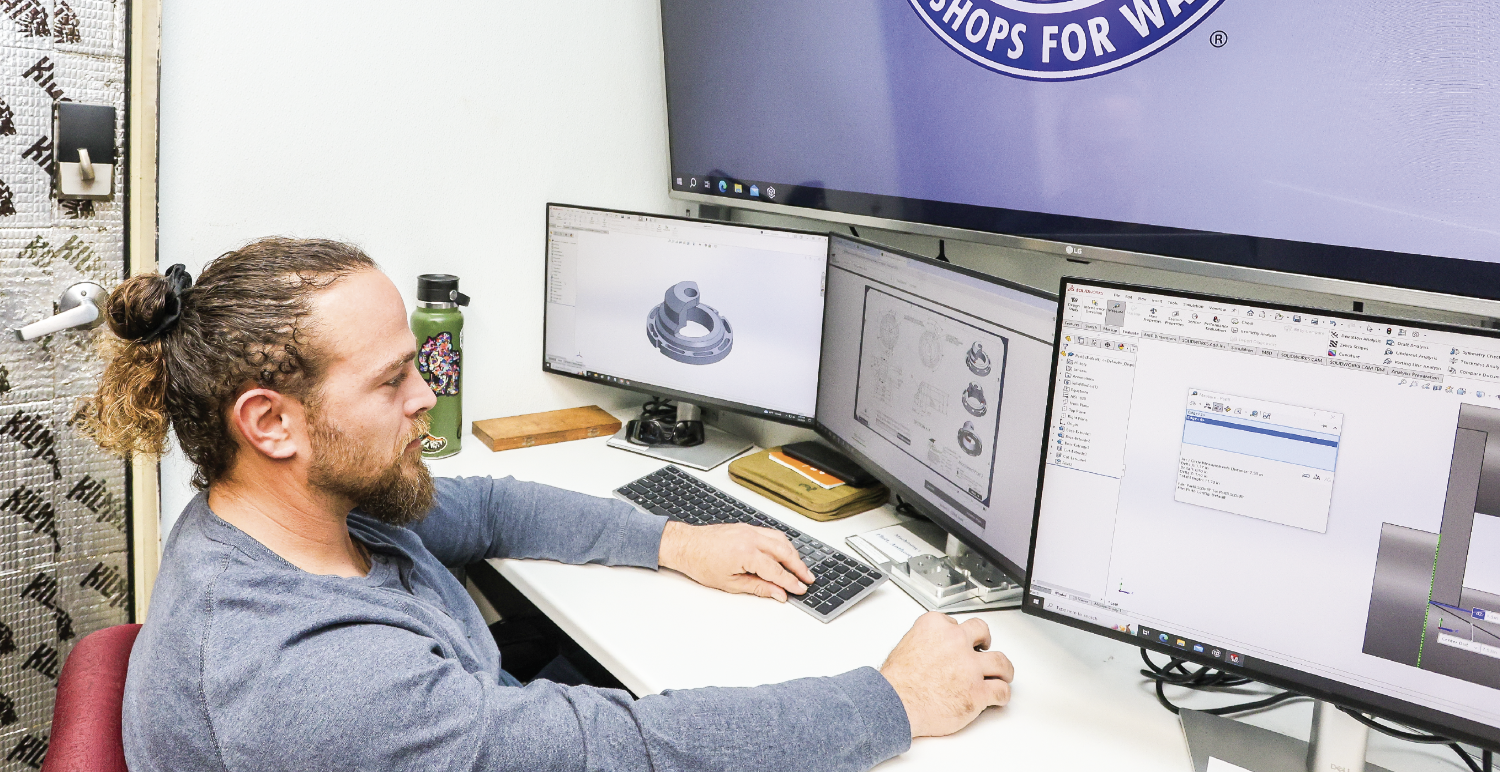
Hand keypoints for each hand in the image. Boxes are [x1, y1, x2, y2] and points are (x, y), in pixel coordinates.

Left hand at [658, 521, 815, 601]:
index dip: (790, 582)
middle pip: (784, 552)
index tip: (800, 589)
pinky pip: (771, 533)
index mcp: (746, 553)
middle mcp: (750, 538)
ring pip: (780, 540)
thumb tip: (778, 594)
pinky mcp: (746, 527)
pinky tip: (784, 552)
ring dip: (792, 553)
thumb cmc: (701, 563)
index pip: (776, 570)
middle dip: (798, 566)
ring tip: (799, 568)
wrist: (686, 545)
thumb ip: (758, 587)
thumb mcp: (730, 583)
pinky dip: (782, 544)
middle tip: (808, 578)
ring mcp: (749, 530)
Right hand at [880, 612, 1013, 737]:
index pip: (954, 622)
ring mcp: (970, 667)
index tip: (960, 641)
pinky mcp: (978, 691)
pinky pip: (1001, 690)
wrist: (895, 704)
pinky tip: (999, 696)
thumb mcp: (906, 645)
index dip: (958, 634)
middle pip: (982, 633)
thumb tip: (932, 651)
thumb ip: (924, 642)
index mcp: (936, 626)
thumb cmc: (896, 682)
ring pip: (1001, 662)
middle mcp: (955, 641)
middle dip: (986, 641)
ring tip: (1003, 674)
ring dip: (1003, 669)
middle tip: (985, 648)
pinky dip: (1002, 694)